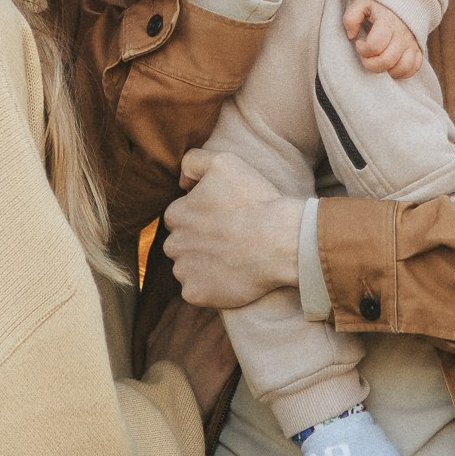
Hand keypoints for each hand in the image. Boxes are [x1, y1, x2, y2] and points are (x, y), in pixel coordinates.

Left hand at [162, 150, 303, 307]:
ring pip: (188, 267)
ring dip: (204, 264)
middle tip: (230, 239)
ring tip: (233, 258)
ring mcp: (184, 271)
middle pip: (182, 243)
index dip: (203, 217)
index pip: (181, 216)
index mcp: (176, 214)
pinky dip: (211, 287)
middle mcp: (173, 243)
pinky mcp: (196, 294)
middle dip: (199, 241)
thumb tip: (181, 182)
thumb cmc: (256, 200)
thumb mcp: (225, 162)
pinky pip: (197, 291)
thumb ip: (193, 161)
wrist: (281, 241)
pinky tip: (232, 277)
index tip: (225, 219)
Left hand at [344, 0, 423, 78]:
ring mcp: (411, 43)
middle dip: (370, 64)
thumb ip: (351, 18)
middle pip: (386, 60)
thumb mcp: (362, 2)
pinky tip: (390, 66)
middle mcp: (402, 33)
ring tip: (378, 60)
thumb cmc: (380, 3)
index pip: (375, 45)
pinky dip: (401, 73)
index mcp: (387, 21)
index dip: (363, 49)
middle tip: (366, 55)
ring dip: (385, 70)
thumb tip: (352, 36)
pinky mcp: (418, 49)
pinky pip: (413, 68)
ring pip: (401, 67)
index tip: (359, 43)